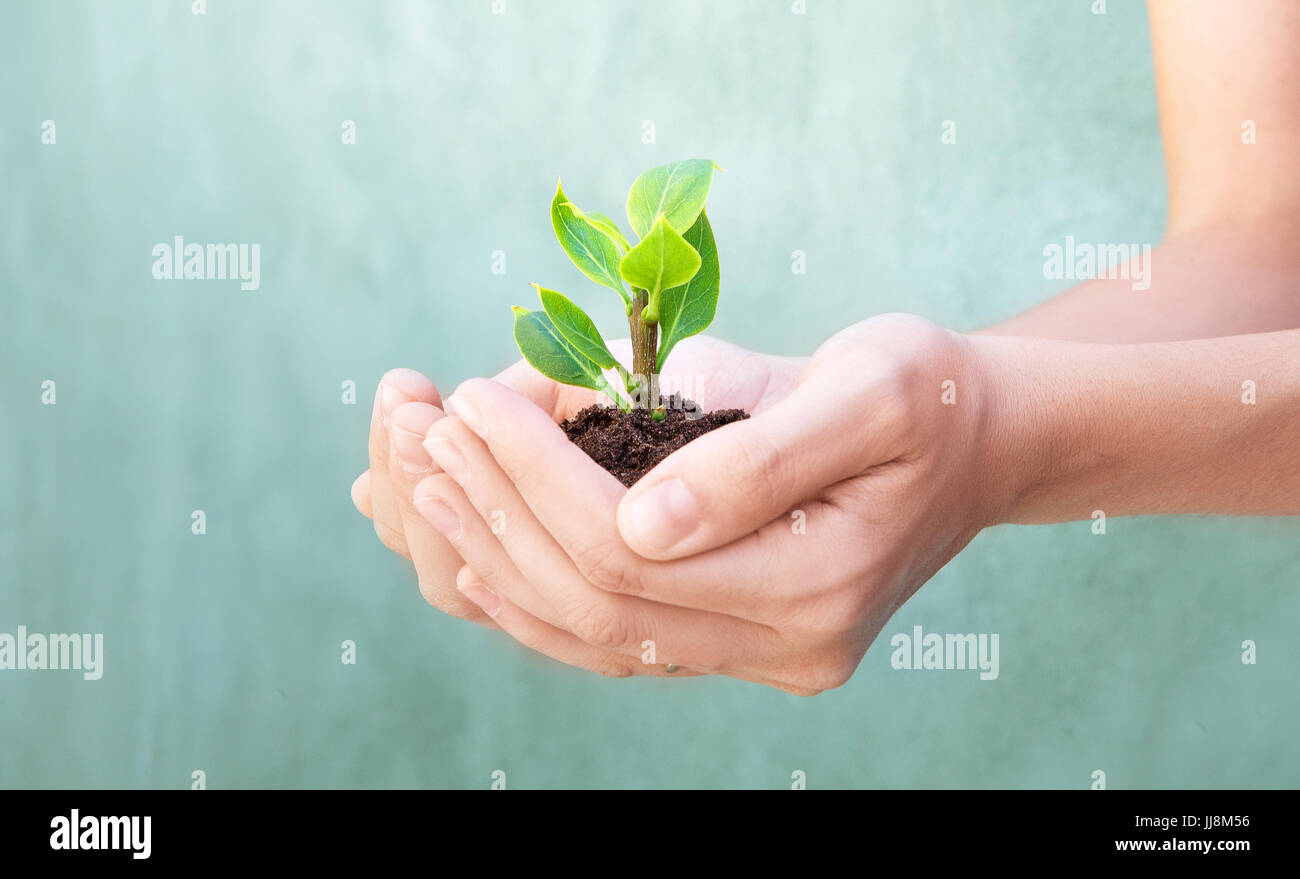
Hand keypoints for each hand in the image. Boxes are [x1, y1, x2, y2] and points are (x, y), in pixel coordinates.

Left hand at [406, 314, 1015, 691]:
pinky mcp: (740, 641)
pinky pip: (617, 640)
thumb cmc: (930, 393)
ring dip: (500, 559)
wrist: (982, 440)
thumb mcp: (869, 391)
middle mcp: (787, 647)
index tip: (475, 402)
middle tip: (430, 435)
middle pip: (598, 602)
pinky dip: (537, 599)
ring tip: (429, 487)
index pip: (631, 553)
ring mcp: (762, 657)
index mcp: (817, 586)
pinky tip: (480, 557)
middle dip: (499, 514)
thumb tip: (642, 522)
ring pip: (594, 635)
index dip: (537, 480)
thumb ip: (760, 456)